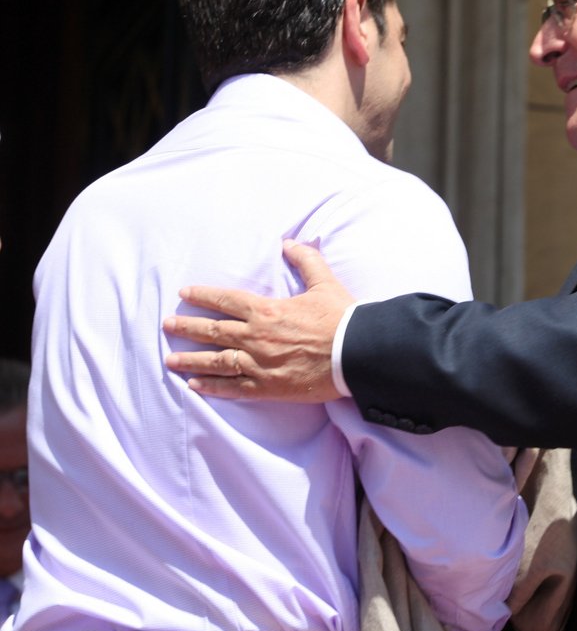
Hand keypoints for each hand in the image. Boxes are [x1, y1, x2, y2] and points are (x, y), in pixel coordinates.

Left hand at [163, 240, 354, 401]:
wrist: (356, 354)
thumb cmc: (341, 318)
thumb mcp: (324, 283)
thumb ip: (306, 260)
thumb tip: (290, 243)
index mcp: (266, 311)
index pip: (226, 300)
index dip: (204, 296)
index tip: (185, 294)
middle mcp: (256, 337)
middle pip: (213, 331)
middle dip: (187, 327)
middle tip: (167, 325)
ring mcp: (259, 364)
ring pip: (216, 362)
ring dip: (191, 360)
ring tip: (171, 360)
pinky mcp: (268, 387)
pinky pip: (233, 387)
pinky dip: (213, 387)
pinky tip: (196, 387)